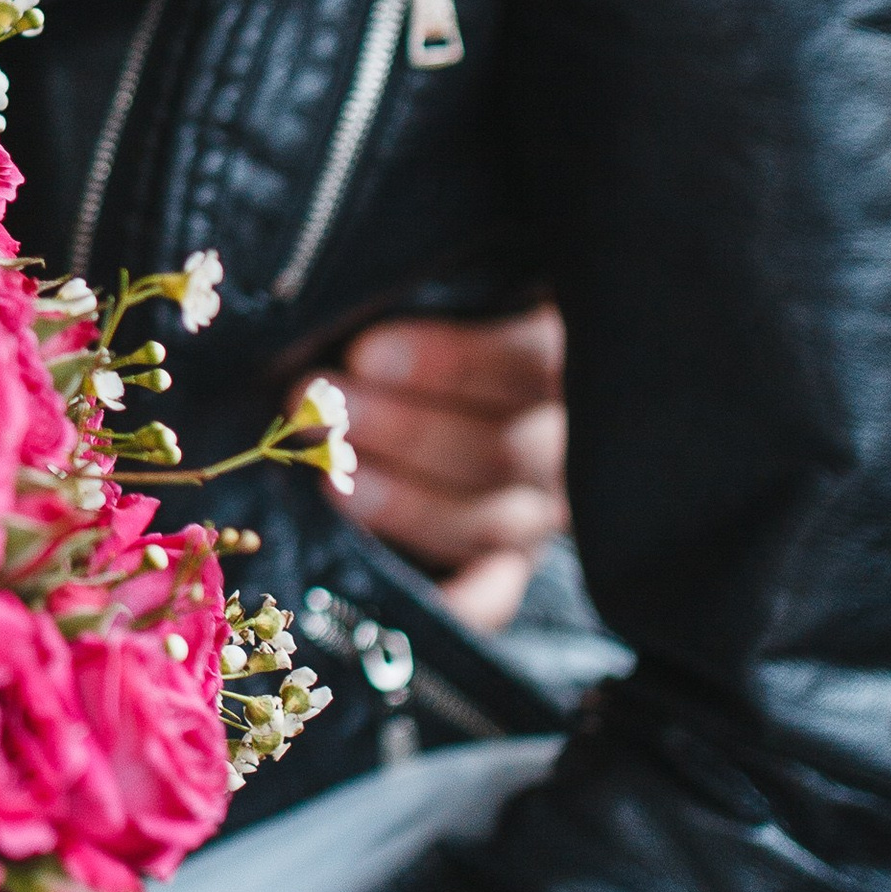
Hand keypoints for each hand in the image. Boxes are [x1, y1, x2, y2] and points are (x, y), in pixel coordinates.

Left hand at [316, 303, 566, 630]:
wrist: (492, 372)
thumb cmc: (452, 311)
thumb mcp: (463, 287)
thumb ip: (441, 290)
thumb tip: (352, 307)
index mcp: (570, 353)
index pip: (532, 362)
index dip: (450, 365)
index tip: (365, 352)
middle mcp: (570, 440)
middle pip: (504, 449)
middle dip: (403, 432)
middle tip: (320, 407)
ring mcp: (542, 507)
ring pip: (491, 520)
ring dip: (405, 503)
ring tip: (330, 480)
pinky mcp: (511, 559)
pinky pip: (492, 594)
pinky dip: (450, 604)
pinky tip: (390, 596)